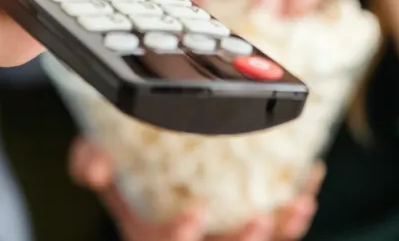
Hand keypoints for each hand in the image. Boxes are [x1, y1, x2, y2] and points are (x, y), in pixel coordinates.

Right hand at [69, 138, 323, 240]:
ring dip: (284, 231)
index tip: (196, 210)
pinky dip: (296, 215)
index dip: (182, 236)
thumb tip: (93, 166)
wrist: (165, 207)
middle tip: (259, 216)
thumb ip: (91, 164)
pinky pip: (282, 234)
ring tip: (297, 204)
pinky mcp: (256, 235)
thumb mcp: (110, 183)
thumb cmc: (140, 195)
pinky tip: (306, 189)